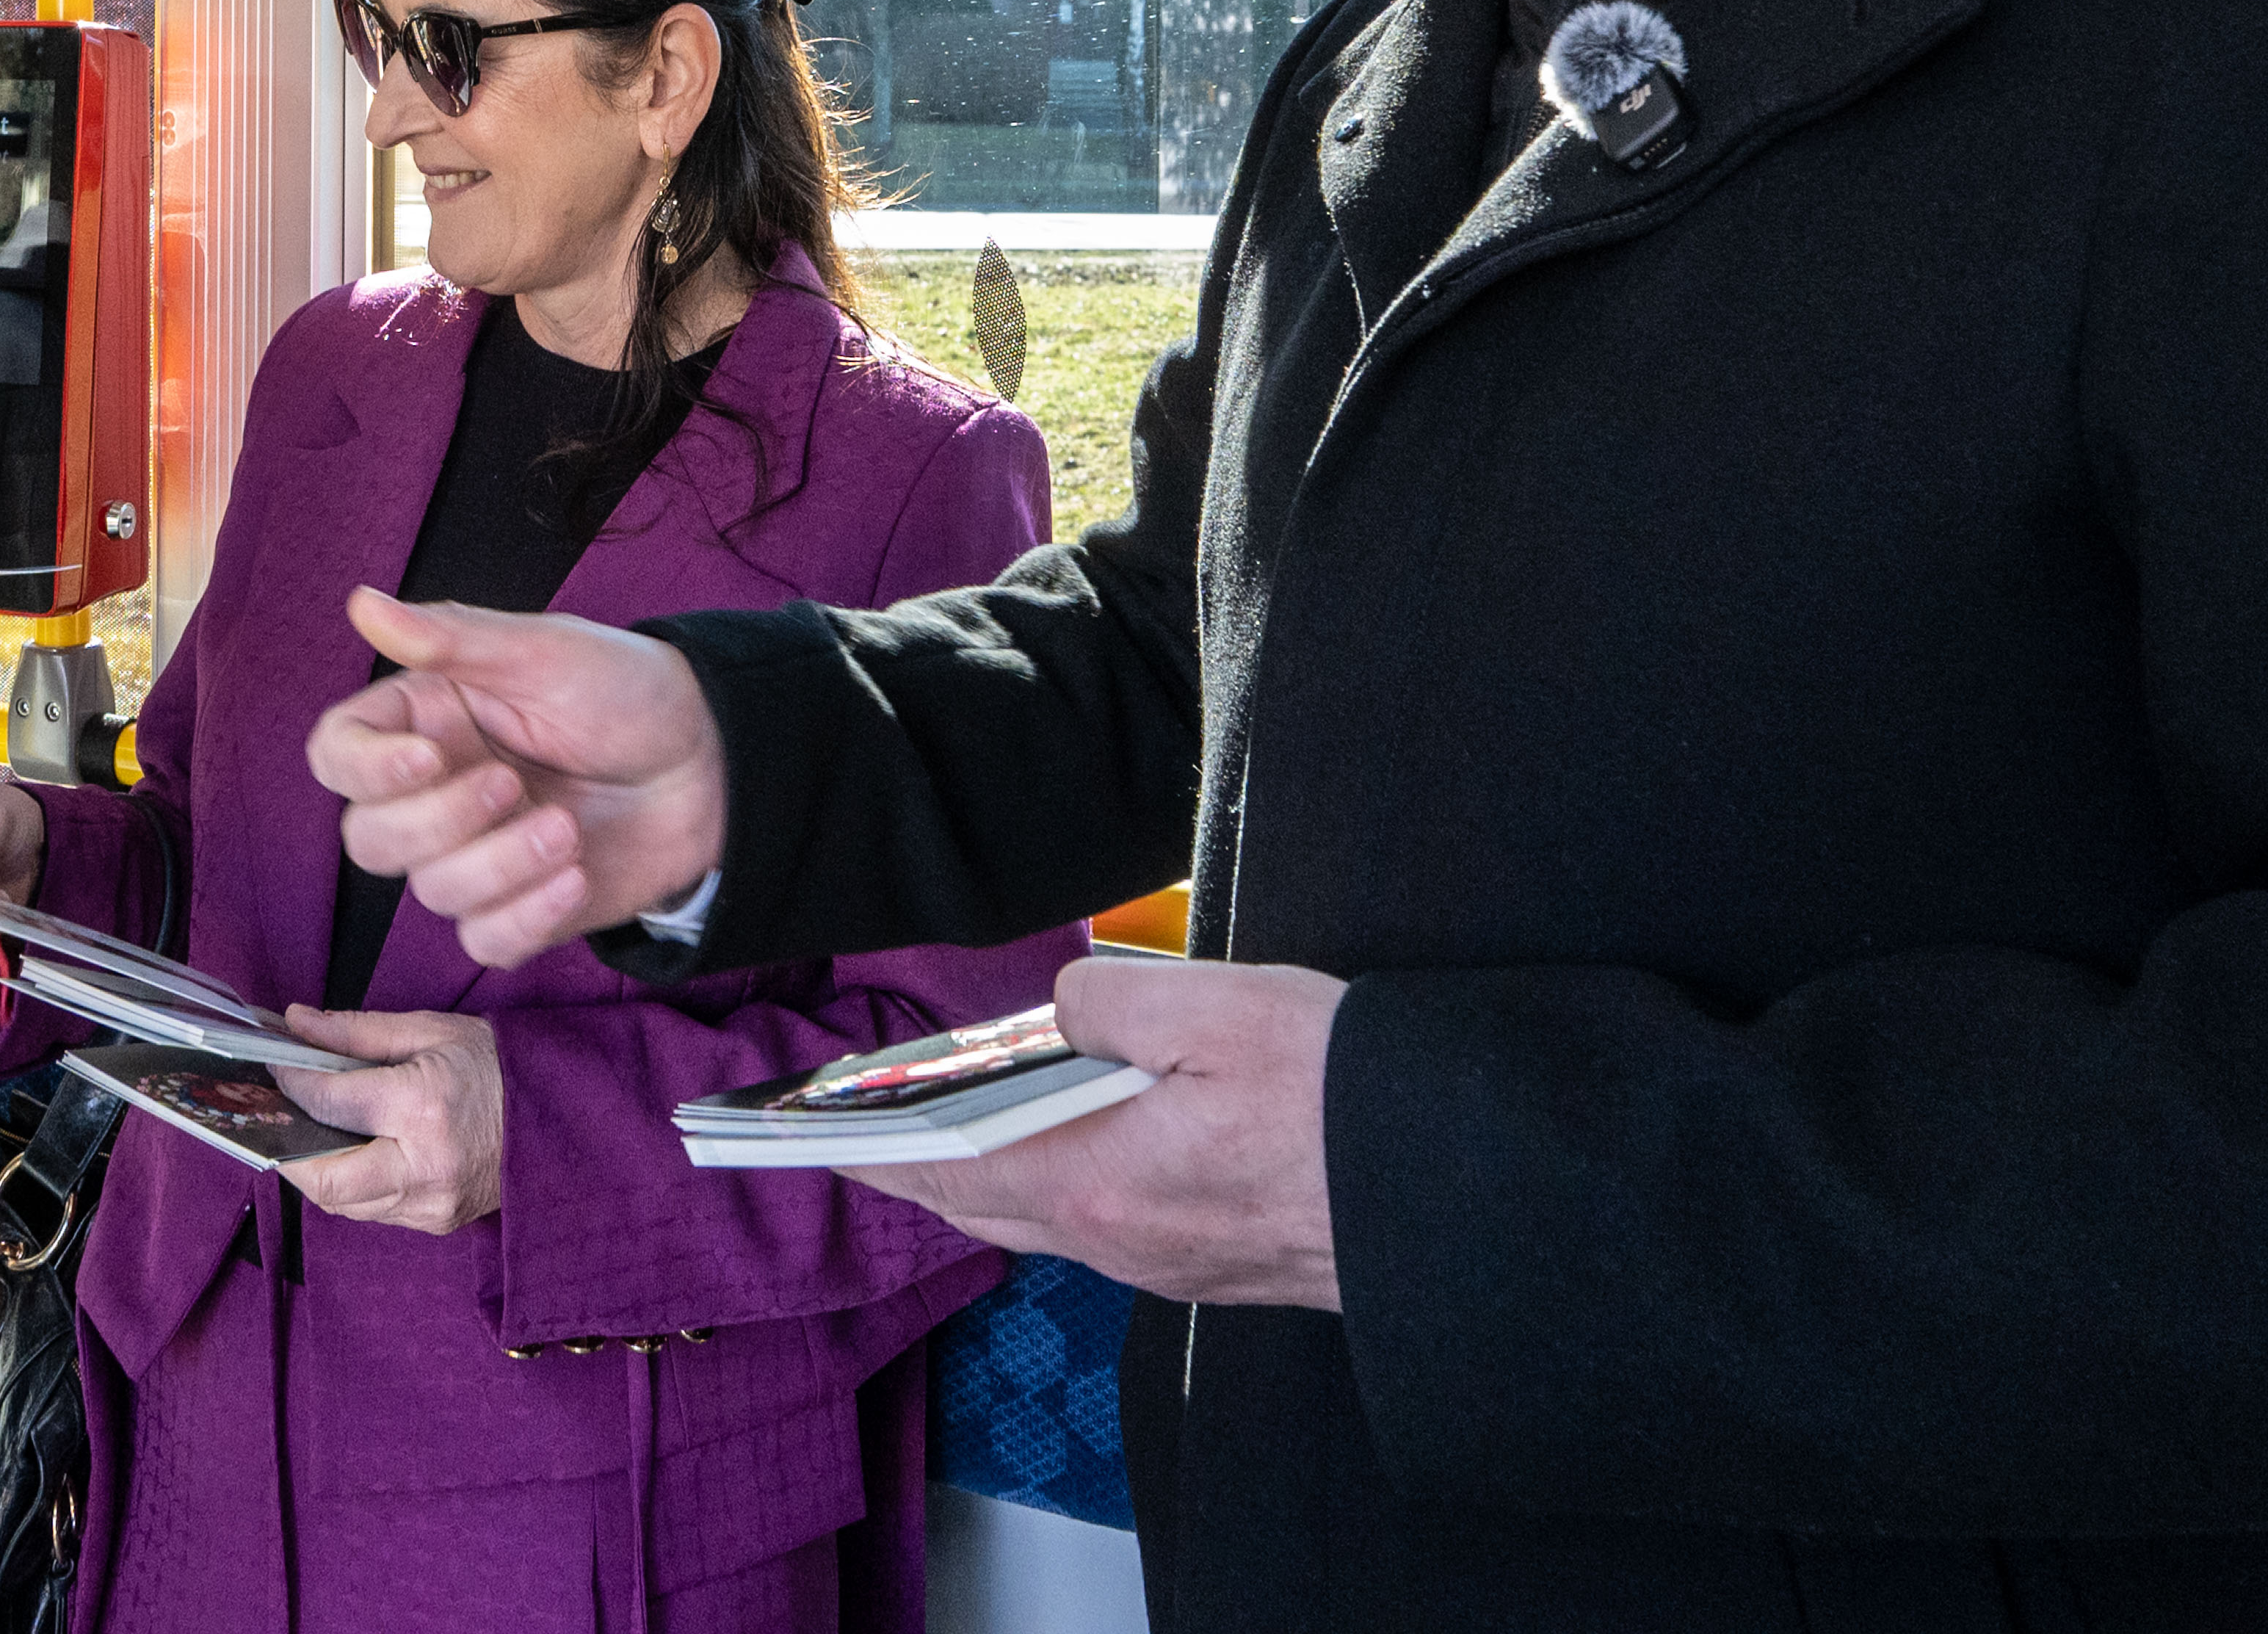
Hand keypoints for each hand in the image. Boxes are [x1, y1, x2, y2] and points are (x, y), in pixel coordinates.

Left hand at [273, 1007, 502, 1234]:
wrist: (558, 1115)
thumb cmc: (495, 1065)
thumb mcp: (429, 1030)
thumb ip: (355, 1032)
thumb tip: (296, 1025)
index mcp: (423, 1108)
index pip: (332, 1103)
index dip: (292, 1083)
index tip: (275, 1067)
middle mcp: (425, 1167)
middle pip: (326, 1181)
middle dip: (289, 1151)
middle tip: (280, 1118)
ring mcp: (432, 1204)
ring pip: (344, 1203)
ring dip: (319, 1169)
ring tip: (312, 1131)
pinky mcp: (436, 1222)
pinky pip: (373, 1210)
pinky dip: (354, 1183)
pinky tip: (355, 1151)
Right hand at [303, 590, 726, 967]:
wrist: (714, 763)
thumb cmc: (628, 691)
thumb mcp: (543, 652)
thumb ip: (450, 638)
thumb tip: (363, 604)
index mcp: (426, 721)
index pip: (339, 756)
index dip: (366, 768)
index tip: (427, 757)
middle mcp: (436, 792)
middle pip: (370, 839)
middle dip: (439, 822)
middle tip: (511, 784)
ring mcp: (475, 855)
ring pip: (432, 892)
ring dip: (501, 864)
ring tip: (568, 829)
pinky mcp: (519, 907)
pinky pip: (484, 940)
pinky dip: (527, 916)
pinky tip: (575, 877)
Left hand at [840, 955, 1347, 1311]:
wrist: (1460, 1197)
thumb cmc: (1345, 1099)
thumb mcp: (1218, 1008)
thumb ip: (1112, 1000)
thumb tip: (1062, 1014)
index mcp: (1100, 1179)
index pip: (944, 1167)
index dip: (870, 1147)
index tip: (807, 1135)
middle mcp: (1120, 1241)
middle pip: (978, 1206)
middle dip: (906, 1171)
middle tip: (848, 1136)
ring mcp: (1165, 1265)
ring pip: (1038, 1222)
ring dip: (976, 1182)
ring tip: (935, 1137)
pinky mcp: (1210, 1267)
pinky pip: (1096, 1231)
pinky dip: (1047, 1193)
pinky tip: (1057, 1155)